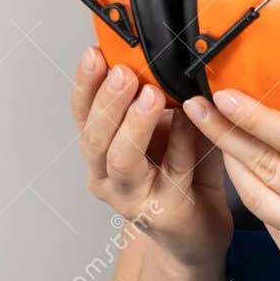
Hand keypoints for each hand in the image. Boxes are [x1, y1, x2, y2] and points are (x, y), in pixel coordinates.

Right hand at [71, 46, 232, 271]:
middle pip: (94, 138)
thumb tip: (162, 51)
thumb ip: (156, 97)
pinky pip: (171, 173)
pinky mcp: (165, 211)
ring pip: (122, 160)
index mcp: (100, 148)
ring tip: (150, 95)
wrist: (197, 230)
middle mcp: (106, 175)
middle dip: (108, 101)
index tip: (94, 53)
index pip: (82, 113)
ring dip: (135, 124)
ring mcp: (132, 197)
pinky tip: (186, 120)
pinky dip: (179, 143)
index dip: (85, 83)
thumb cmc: (179, 171)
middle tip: (122, 72)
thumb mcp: (162, 127)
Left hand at [181, 48, 279, 280]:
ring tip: (209, 130)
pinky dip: (251, 190)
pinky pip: (267, 220)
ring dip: (230, 161)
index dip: (257, 118)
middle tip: (197, 106)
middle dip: (225, 134)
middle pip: (267, 168)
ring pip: (256, 197)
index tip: (225, 95)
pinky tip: (239, 165)